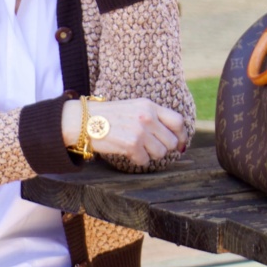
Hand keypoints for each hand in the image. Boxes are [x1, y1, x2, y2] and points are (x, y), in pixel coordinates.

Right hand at [62, 98, 187, 164]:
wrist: (84, 120)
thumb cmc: (108, 116)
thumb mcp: (133, 107)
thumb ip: (153, 117)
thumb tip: (177, 139)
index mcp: (150, 106)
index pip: (178, 121)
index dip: (182, 135)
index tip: (180, 143)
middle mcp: (147, 117)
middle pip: (171, 141)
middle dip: (163, 147)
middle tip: (151, 147)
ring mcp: (140, 131)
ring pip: (160, 153)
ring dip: (150, 154)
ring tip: (137, 148)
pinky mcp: (131, 145)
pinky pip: (145, 160)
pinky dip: (138, 159)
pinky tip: (128, 152)